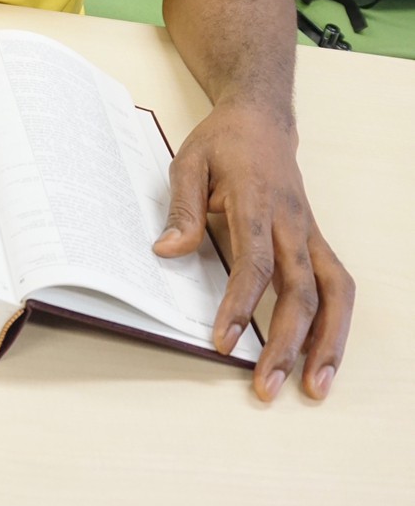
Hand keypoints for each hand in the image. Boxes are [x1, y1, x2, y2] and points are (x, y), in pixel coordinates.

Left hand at [153, 99, 354, 401]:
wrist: (262, 119)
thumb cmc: (224, 142)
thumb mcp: (189, 161)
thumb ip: (182, 207)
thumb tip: (168, 251)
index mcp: (256, 200)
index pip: (254, 260)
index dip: (241, 304)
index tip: (223, 341)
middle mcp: (291, 221)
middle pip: (301, 288)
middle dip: (287, 341)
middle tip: (267, 385)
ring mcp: (309, 233)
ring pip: (334, 292)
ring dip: (328, 342)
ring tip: (314, 386)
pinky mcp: (316, 242)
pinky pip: (337, 286)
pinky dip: (336, 325)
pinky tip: (324, 359)